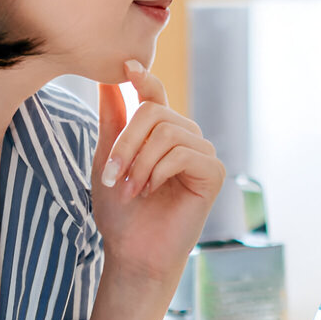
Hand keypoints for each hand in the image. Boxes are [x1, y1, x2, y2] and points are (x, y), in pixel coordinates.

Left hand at [92, 59, 225, 282]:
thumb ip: (112, 119)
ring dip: (140, 162)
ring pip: (168, 132)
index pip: (154, 95)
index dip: (143, 79)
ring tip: (130, 189)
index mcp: (161, 132)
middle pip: (154, 112)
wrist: (133, 251)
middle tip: (112, 175)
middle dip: (126, 143)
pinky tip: (152, 191)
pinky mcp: (214, 173)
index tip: (127, 68)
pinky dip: (160, 171)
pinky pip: (184, 153)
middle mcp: (185, 137)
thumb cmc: (120, 211)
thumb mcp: (108, 158)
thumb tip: (107, 77)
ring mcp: (202, 154)